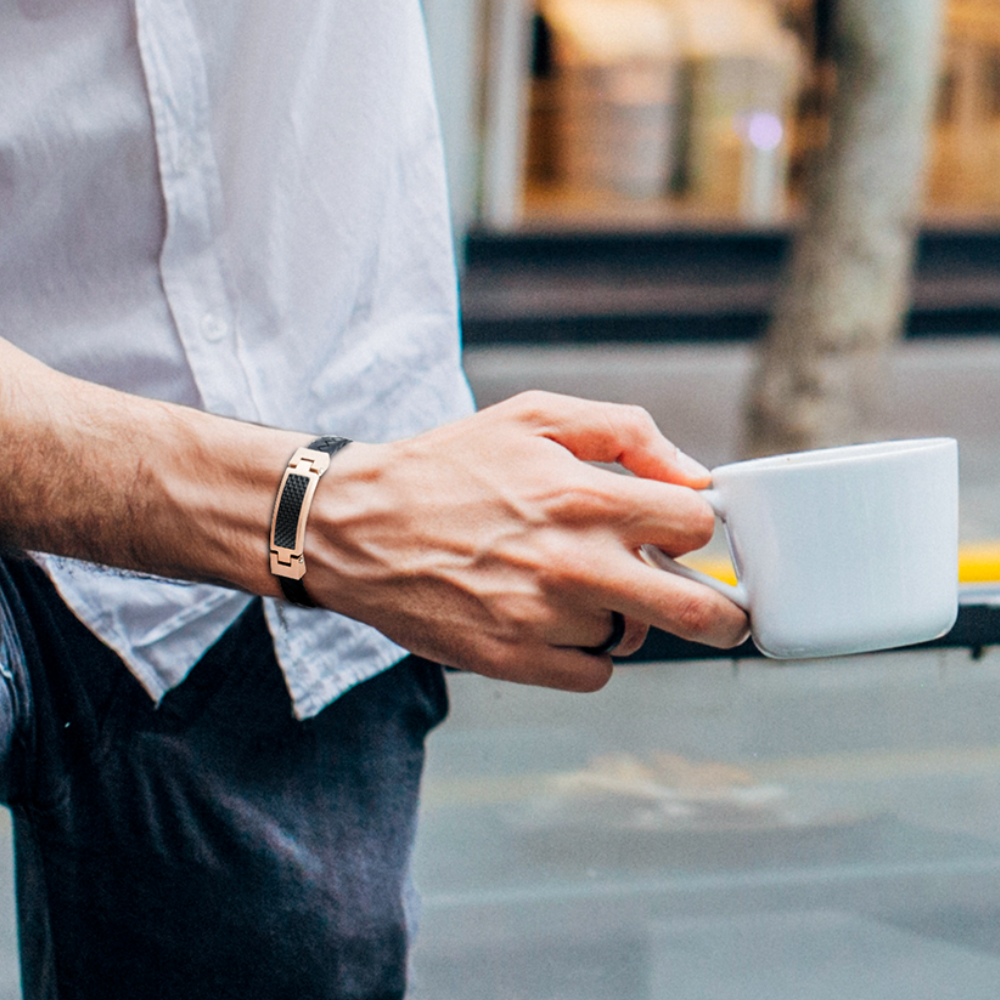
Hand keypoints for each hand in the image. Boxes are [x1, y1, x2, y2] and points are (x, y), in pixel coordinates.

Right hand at [302, 391, 749, 691]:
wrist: (359, 526)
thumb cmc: (450, 465)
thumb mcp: (534, 416)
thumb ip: (626, 433)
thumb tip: (695, 478)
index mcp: (583, 495)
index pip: (696, 526)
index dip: (698, 526)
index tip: (683, 531)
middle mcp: (572, 563)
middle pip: (697, 612)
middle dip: (724, 614)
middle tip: (723, 612)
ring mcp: (543, 619)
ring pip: (633, 638)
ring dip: (625, 617)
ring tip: (581, 586)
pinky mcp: (513, 660)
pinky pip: (592, 673)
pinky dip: (586, 650)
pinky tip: (554, 617)